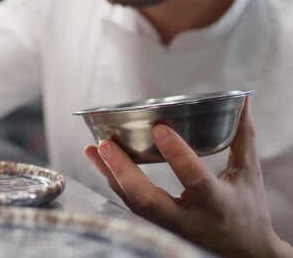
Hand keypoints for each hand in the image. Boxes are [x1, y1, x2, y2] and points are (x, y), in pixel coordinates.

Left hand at [84, 102, 292, 257]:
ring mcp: (167, 227)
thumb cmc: (246, 210)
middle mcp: (188, 219)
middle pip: (148, 200)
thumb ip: (242, 138)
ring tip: (93, 148)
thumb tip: (243, 100)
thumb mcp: (248, 175)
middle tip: (106, 144)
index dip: (177, 155)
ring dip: (109, 175)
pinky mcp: (155, 227)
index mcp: (216, 203)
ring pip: (132, 204)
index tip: (159, 128)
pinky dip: (113, 182)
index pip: (195, 180)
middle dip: (123, 171)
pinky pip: (129, 205)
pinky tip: (98, 161)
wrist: (243, 254)